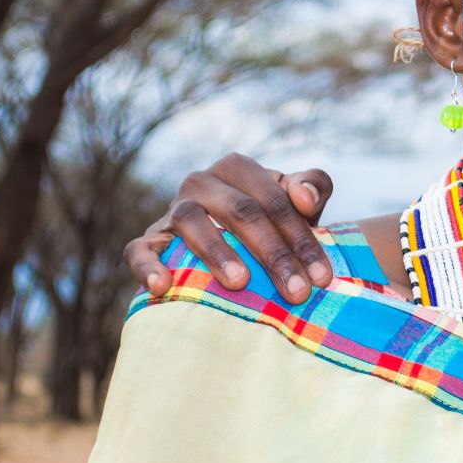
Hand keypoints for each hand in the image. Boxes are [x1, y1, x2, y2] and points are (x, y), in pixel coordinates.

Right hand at [123, 154, 334, 302]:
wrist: (224, 248)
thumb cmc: (268, 225)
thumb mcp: (295, 206)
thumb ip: (313, 187)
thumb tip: (304, 197)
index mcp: (238, 169)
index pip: (276, 201)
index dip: (303, 239)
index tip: (324, 278)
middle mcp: (202, 182)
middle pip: (242, 212)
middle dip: (274, 254)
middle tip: (297, 293)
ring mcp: (172, 210)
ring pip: (192, 222)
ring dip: (218, 252)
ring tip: (241, 282)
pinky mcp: (147, 239)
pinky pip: (139, 249)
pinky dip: (148, 265)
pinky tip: (161, 285)